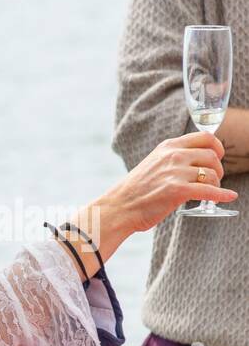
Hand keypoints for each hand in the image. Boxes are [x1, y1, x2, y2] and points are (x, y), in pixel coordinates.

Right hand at [104, 131, 237, 236]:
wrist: (118, 208)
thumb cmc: (135, 191)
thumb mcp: (153, 164)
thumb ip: (172, 159)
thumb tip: (197, 162)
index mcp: (167, 147)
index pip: (205, 137)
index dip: (217, 147)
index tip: (217, 158)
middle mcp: (173, 156)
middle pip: (212, 156)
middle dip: (218, 169)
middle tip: (213, 180)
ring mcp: (175, 173)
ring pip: (211, 174)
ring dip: (216, 184)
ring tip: (210, 192)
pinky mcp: (177, 191)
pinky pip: (209, 191)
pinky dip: (222, 195)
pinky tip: (228, 198)